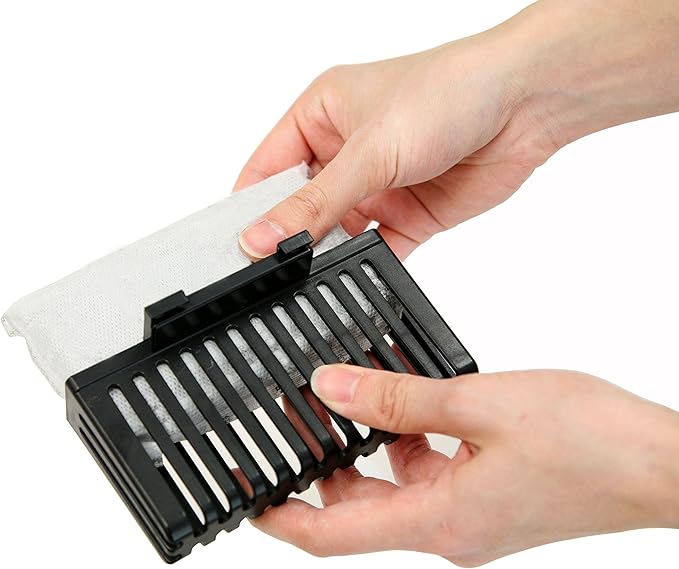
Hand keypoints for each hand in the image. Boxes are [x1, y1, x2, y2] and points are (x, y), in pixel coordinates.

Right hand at [235, 0, 678, 260]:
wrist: (525, 105)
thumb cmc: (449, 92)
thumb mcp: (368, 149)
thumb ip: (314, 203)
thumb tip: (261, 236)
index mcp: (320, 116)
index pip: (266, 169)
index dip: (248, 209)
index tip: (236, 248)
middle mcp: (344, 152)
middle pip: (299, 207)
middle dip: (289, 238)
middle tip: (272, 272)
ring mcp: (376, 186)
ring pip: (335, 234)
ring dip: (328, 255)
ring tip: (314, 276)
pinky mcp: (406, 215)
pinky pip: (375, 249)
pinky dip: (366, 265)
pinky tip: (355, 277)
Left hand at [251, 365, 678, 565]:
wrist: (661, 461)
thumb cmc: (591, 442)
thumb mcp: (479, 405)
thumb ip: (399, 400)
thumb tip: (332, 388)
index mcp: (440, 522)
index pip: (333, 534)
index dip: (281, 518)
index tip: (247, 496)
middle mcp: (452, 530)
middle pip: (361, 507)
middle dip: (324, 467)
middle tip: (300, 420)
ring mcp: (474, 516)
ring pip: (398, 486)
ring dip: (373, 446)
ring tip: (355, 398)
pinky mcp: (493, 496)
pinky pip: (433, 472)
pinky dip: (415, 441)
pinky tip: (416, 403)